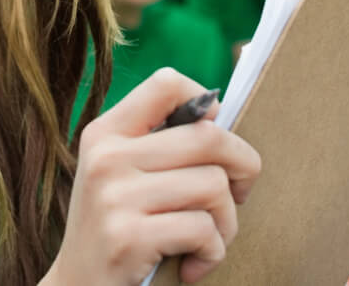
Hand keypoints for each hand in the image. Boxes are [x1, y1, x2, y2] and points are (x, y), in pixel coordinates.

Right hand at [41, 68, 260, 285]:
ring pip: (213, 186)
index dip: (204, 102)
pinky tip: (191, 265)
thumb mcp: (120, 174)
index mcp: (105, 131)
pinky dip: (212, 253)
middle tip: (237, 194)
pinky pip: (204, 230)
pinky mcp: (128, 237)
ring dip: (227, 222)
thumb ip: (159, 143)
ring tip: (207, 239)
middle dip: (242, 168)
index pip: (166, 83)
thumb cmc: (115, 229)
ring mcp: (115, 195)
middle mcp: (107, 155)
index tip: (213, 138)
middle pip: (207, 137)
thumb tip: (217, 113)